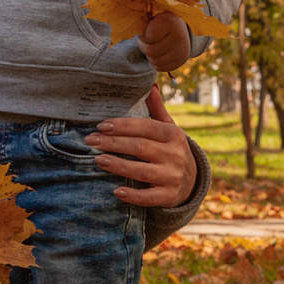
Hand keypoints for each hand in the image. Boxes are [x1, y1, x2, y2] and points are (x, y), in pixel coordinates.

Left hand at [90, 87, 201, 208]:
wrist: (192, 180)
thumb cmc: (171, 150)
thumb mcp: (169, 129)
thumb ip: (157, 110)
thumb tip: (150, 86)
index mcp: (173, 135)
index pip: (145, 127)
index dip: (122, 126)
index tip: (101, 125)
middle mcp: (175, 155)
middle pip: (139, 147)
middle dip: (113, 143)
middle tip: (90, 140)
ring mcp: (173, 176)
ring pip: (142, 171)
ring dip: (118, 165)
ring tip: (98, 160)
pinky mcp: (169, 196)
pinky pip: (149, 197)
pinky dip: (133, 195)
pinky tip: (116, 191)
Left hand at [138, 9, 193, 72]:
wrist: (179, 27)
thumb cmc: (159, 22)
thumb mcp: (151, 18)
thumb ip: (142, 25)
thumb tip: (139, 35)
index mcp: (169, 22)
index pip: (148, 38)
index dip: (143, 37)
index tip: (146, 32)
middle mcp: (179, 36)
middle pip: (150, 51)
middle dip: (145, 47)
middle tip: (147, 42)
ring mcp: (182, 50)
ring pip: (155, 62)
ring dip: (150, 56)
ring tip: (153, 47)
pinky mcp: (181, 60)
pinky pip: (160, 68)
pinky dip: (156, 63)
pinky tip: (159, 54)